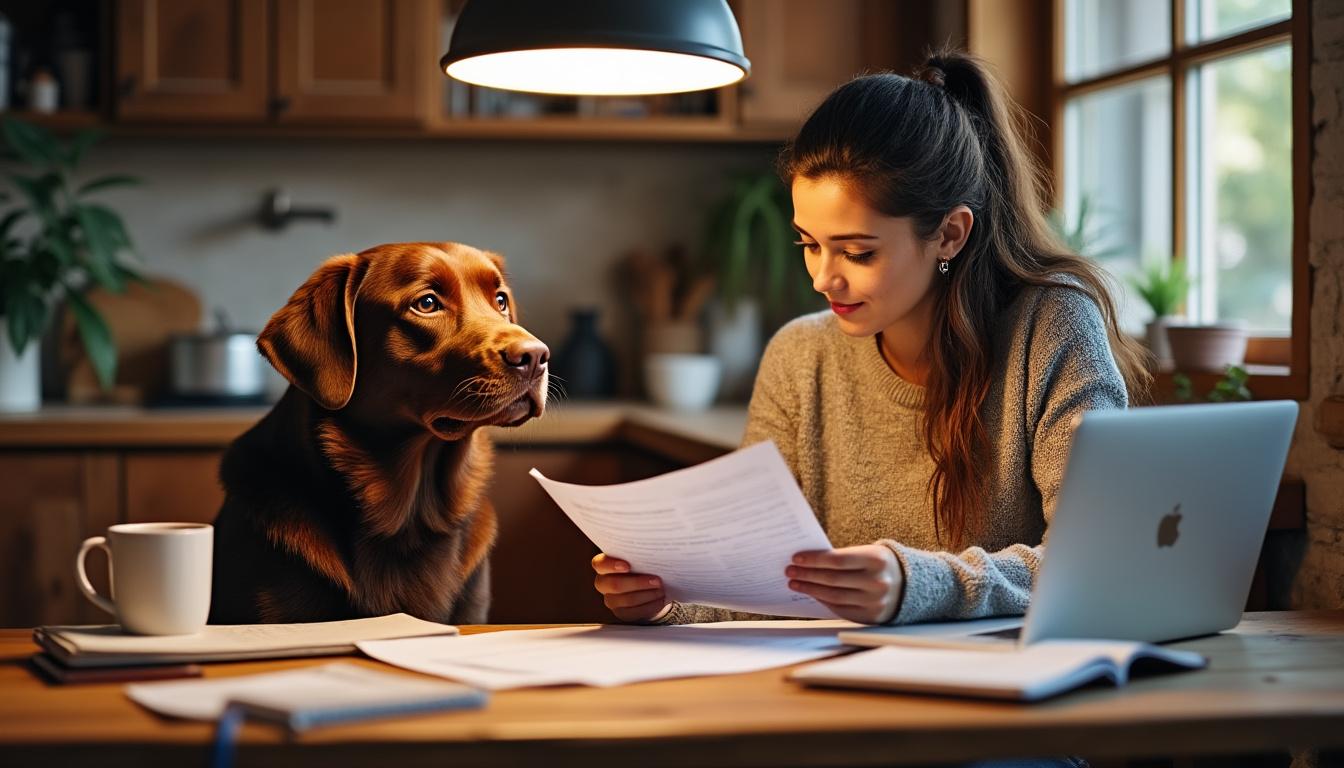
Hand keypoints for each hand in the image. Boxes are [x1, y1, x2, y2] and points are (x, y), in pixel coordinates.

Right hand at [591, 553, 670, 622]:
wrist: (645, 586)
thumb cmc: (640, 568)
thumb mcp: (638, 559)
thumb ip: (638, 557)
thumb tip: (653, 555)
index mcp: (603, 566)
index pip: (599, 564)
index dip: (611, 565)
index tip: (627, 566)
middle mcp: (604, 583)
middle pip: (615, 585)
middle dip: (638, 583)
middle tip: (657, 580)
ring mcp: (611, 600)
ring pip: (628, 600)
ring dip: (648, 594)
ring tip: (661, 589)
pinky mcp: (621, 613)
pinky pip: (635, 612)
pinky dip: (650, 605)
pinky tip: (659, 600)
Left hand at [786, 545, 903, 623]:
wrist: (910, 585)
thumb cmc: (880, 564)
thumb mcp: (869, 553)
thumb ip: (844, 557)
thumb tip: (809, 562)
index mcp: (876, 560)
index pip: (838, 560)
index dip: (814, 560)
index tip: (796, 558)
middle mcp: (877, 582)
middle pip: (833, 580)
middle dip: (807, 575)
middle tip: (790, 571)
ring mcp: (875, 602)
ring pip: (834, 597)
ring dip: (811, 590)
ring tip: (795, 583)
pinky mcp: (871, 616)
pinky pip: (841, 610)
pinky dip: (824, 601)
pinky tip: (812, 594)